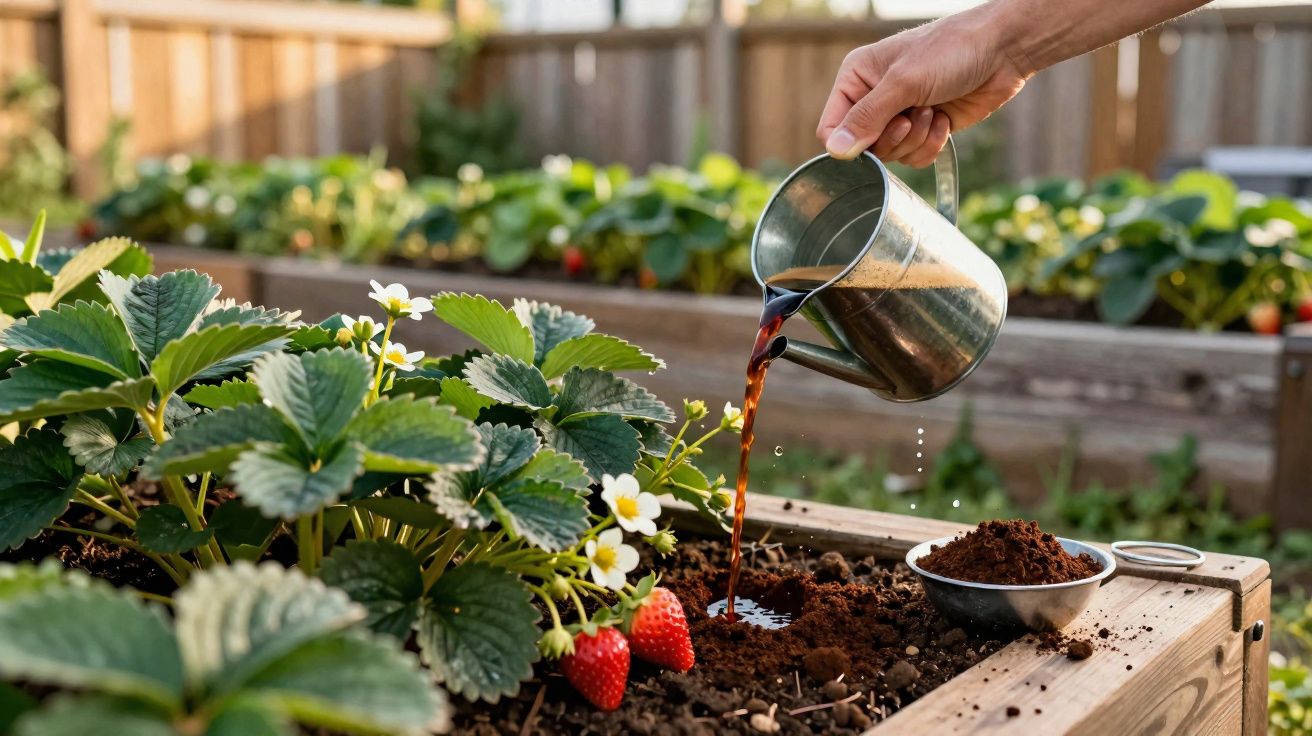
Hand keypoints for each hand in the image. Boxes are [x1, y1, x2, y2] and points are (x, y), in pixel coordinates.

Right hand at [816, 9, 1029, 166]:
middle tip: (913, 116)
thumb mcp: (903, 82)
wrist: (1002, 50)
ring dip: (916, 140)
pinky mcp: (923, 129)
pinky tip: (944, 120)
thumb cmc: (951, 51)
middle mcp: (873, 98)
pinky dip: (931, 145)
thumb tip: (835, 151)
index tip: (878, 133)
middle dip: (893, 138)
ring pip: (891, 155)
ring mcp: (899, 115)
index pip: (831, 128)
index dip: (850, 141)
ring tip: (933, 110)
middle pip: (863, 147)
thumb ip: (867, 118)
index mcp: (856, 78)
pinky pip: (914, 158)